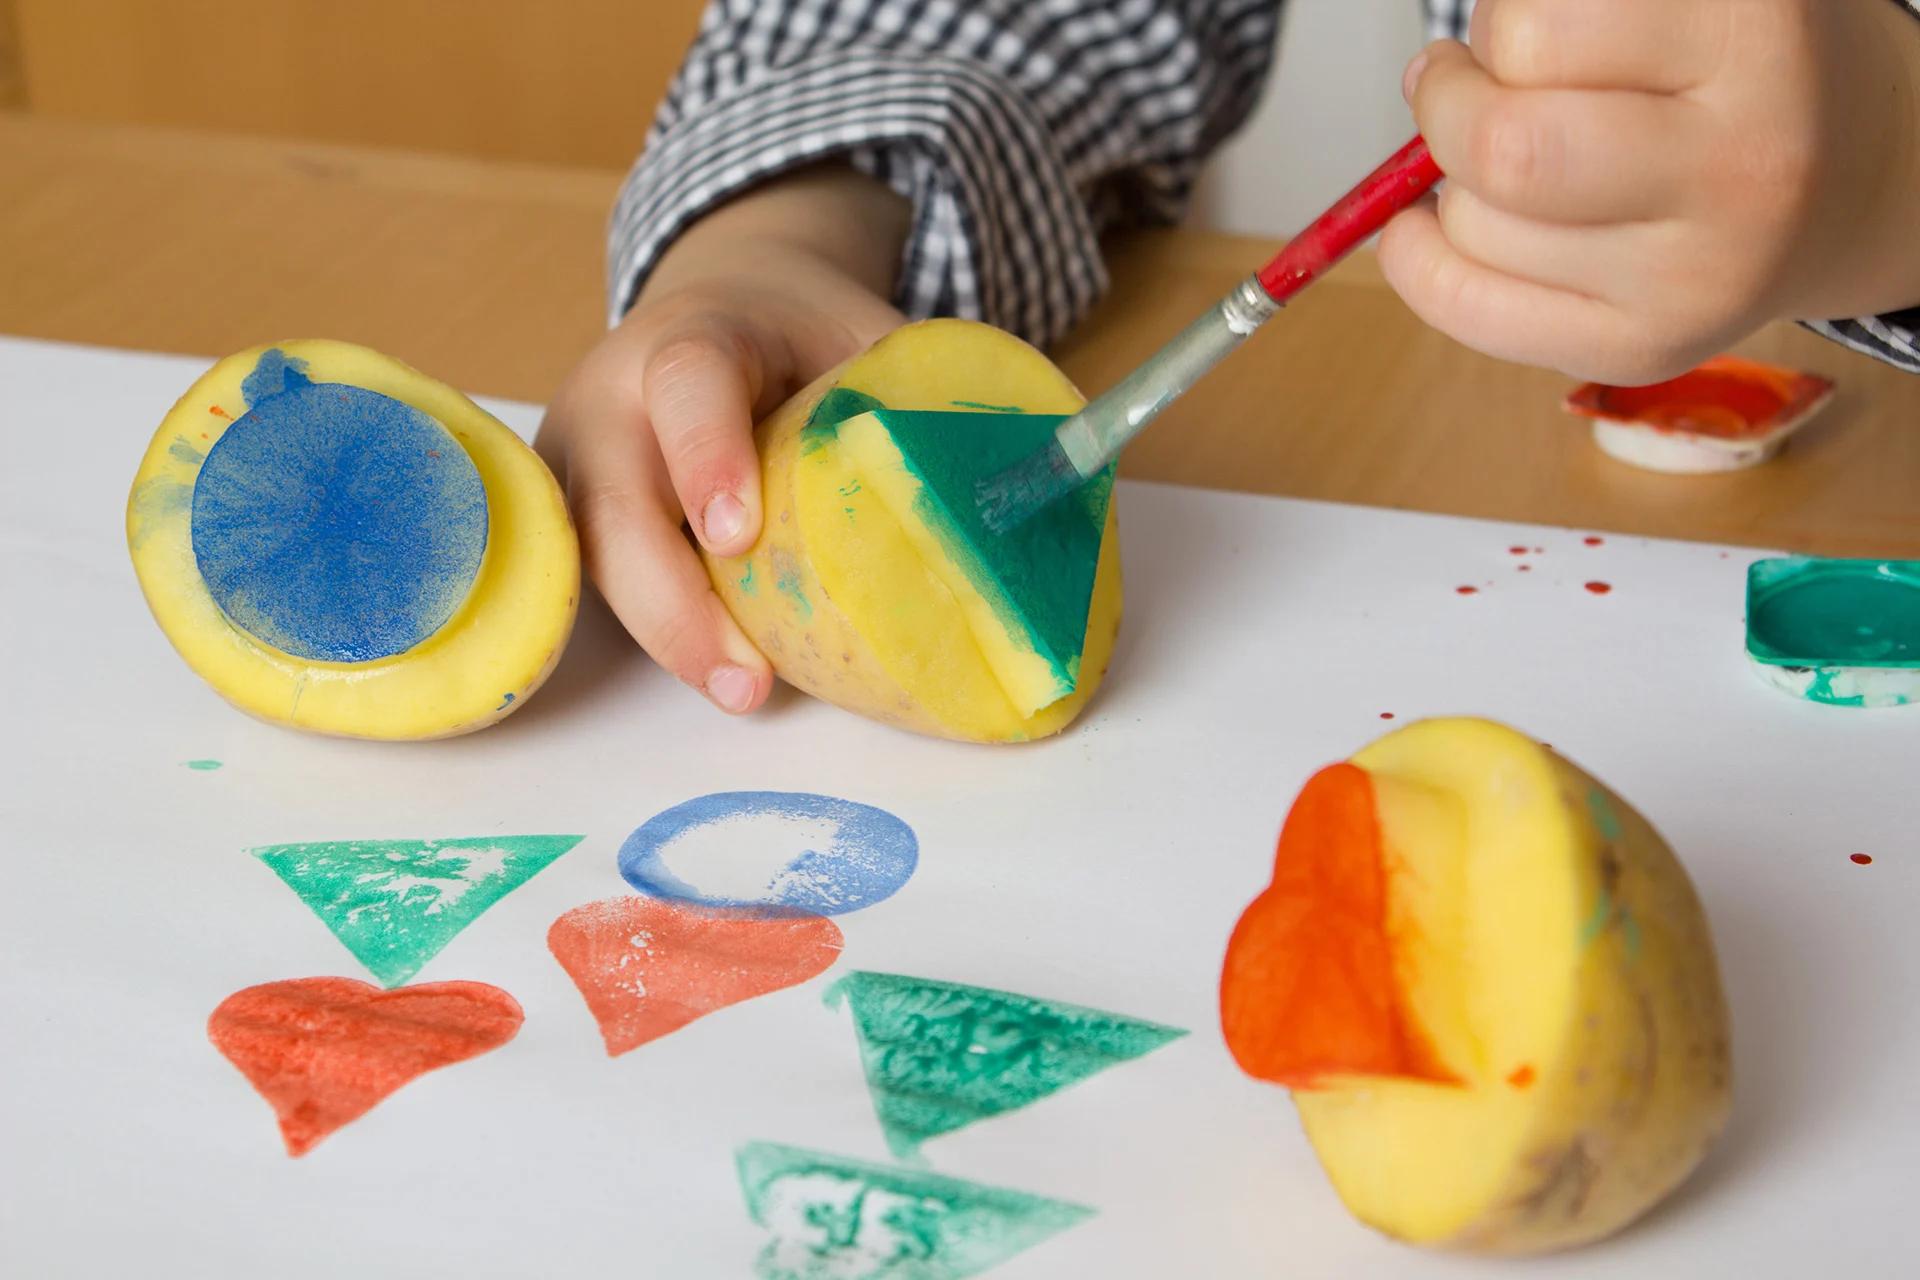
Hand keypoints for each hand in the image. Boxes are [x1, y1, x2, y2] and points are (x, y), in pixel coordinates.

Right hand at [538, 166, 907, 712]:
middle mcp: (614, 400)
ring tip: (744, 692)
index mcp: (693, 337)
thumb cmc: (800, 333)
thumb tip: (1033, 474)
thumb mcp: (862, 334)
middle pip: (611, 509)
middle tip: (745, 679)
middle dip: (671, 602)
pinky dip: (664, 632)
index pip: (687, 386)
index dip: (707, 456)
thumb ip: (916, 392)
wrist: (720, 305)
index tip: (738, 531)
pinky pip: (607, 586)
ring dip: (667, 637)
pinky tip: (722, 669)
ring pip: (597, 565)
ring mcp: (583, 465)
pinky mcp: (580, 521)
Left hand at [1381, 0, 1919, 383]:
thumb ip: (1573, 11)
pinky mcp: (1650, 346)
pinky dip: (1419, 263)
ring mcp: (1697, 273)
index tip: (1507, 33)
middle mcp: (1739, 163)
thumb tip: (1430, 76)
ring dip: (1453, 186)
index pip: (1537, 33)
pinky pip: (1476, 311)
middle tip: (1460, 89)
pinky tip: (1427, 229)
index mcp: (1754, 34)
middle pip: (1503, 146)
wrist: (1855, 180)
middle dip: (1447, 111)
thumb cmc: (1739, 70)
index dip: (1494, 28)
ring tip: (1510, 159)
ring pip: (1478, 228)